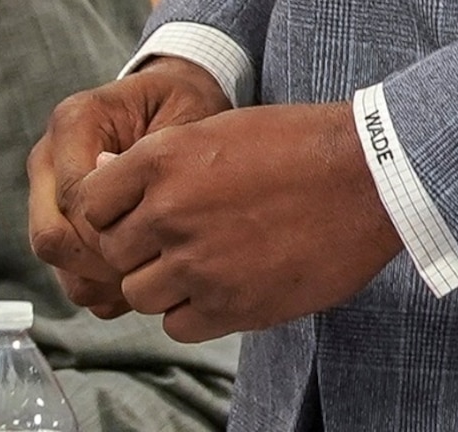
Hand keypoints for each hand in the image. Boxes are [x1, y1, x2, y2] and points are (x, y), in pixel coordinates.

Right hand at [29, 58, 231, 315]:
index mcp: (74, 122)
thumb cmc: (182, 107)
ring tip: (150, 269)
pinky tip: (141, 271)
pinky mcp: (57, 221)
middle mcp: (49, 158)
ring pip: (56, 261)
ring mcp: (46, 193)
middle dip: (101, 261)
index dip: (114, 230)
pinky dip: (103, 286)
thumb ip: (158, 156)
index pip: (75, 197)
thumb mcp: (184, 116)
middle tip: (151, 263)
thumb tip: (129, 200)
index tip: (158, 237)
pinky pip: (68, 273)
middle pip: (51, 236)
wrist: (172, 104)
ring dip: (101, 278)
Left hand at [68, 99, 404, 341]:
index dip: (107, 212)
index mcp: (163, 159)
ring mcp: (200, 263)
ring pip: (140, 294)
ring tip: (204, 262)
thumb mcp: (218, 131)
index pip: (89, 203)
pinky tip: (223, 286)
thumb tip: (104, 181)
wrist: (368, 178)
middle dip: (135, 249)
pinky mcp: (231, 306)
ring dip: (162, 283)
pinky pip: (178, 326)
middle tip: (172, 240)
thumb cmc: (298, 146)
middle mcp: (171, 212)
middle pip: (111, 253)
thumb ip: (158, 162)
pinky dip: (192, 312)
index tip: (131, 213)